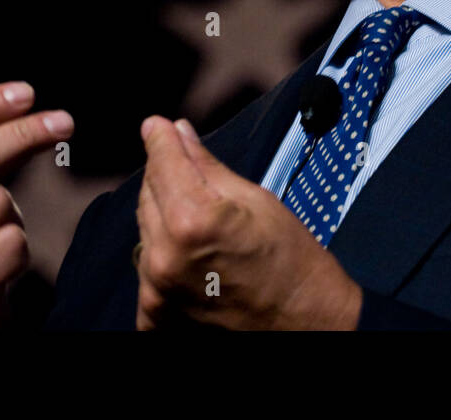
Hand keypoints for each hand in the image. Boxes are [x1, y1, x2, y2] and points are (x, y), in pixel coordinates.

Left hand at [134, 116, 362, 330]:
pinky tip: (196, 260)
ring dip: (165, 221)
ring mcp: (156, 293)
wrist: (305, 325)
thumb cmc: (291, 262)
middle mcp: (164, 259)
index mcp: (192, 222)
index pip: (161, 162)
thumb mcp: (255, 200)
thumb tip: (176, 132)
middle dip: (167, 180)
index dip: (161, 138)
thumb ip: (206, 166)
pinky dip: (165, 259)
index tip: (158, 125)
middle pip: (148, 195)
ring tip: (205, 230)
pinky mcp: (154, 318)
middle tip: (195, 180)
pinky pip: (147, 271)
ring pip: (145, 232)